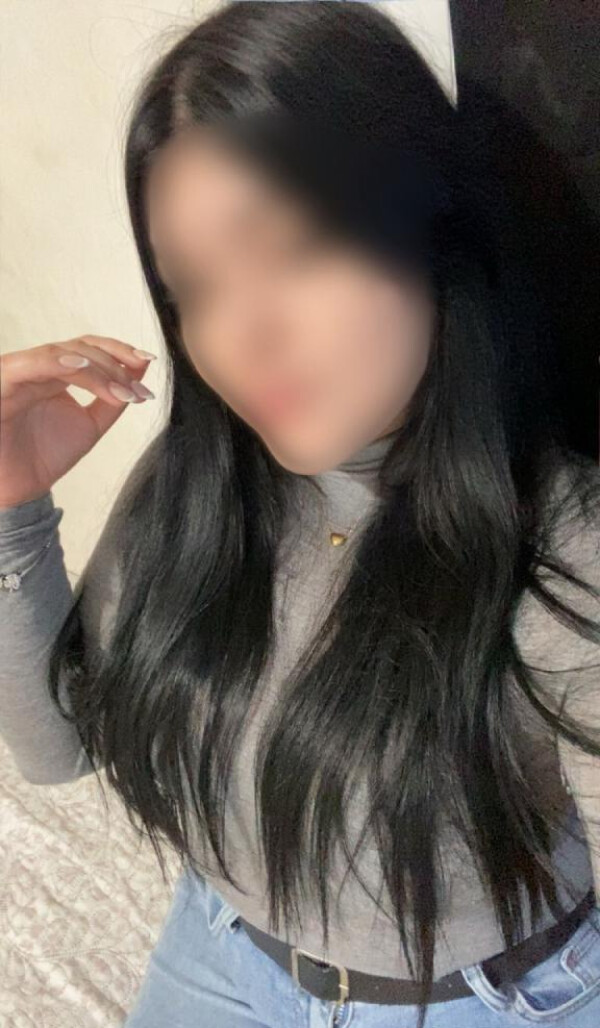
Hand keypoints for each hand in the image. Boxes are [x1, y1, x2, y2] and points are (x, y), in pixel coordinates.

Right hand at [0, 334, 155, 508]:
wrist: (19, 489)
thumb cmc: (46, 456)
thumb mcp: (91, 424)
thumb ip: (112, 397)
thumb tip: (141, 368)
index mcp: (56, 374)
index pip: (90, 348)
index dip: (120, 351)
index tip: (148, 362)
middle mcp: (37, 367)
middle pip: (80, 346)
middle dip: (115, 364)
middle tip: (137, 389)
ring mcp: (18, 373)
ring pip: (60, 352)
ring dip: (96, 368)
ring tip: (121, 390)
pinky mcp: (2, 383)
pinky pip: (31, 364)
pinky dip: (58, 363)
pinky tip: (83, 370)